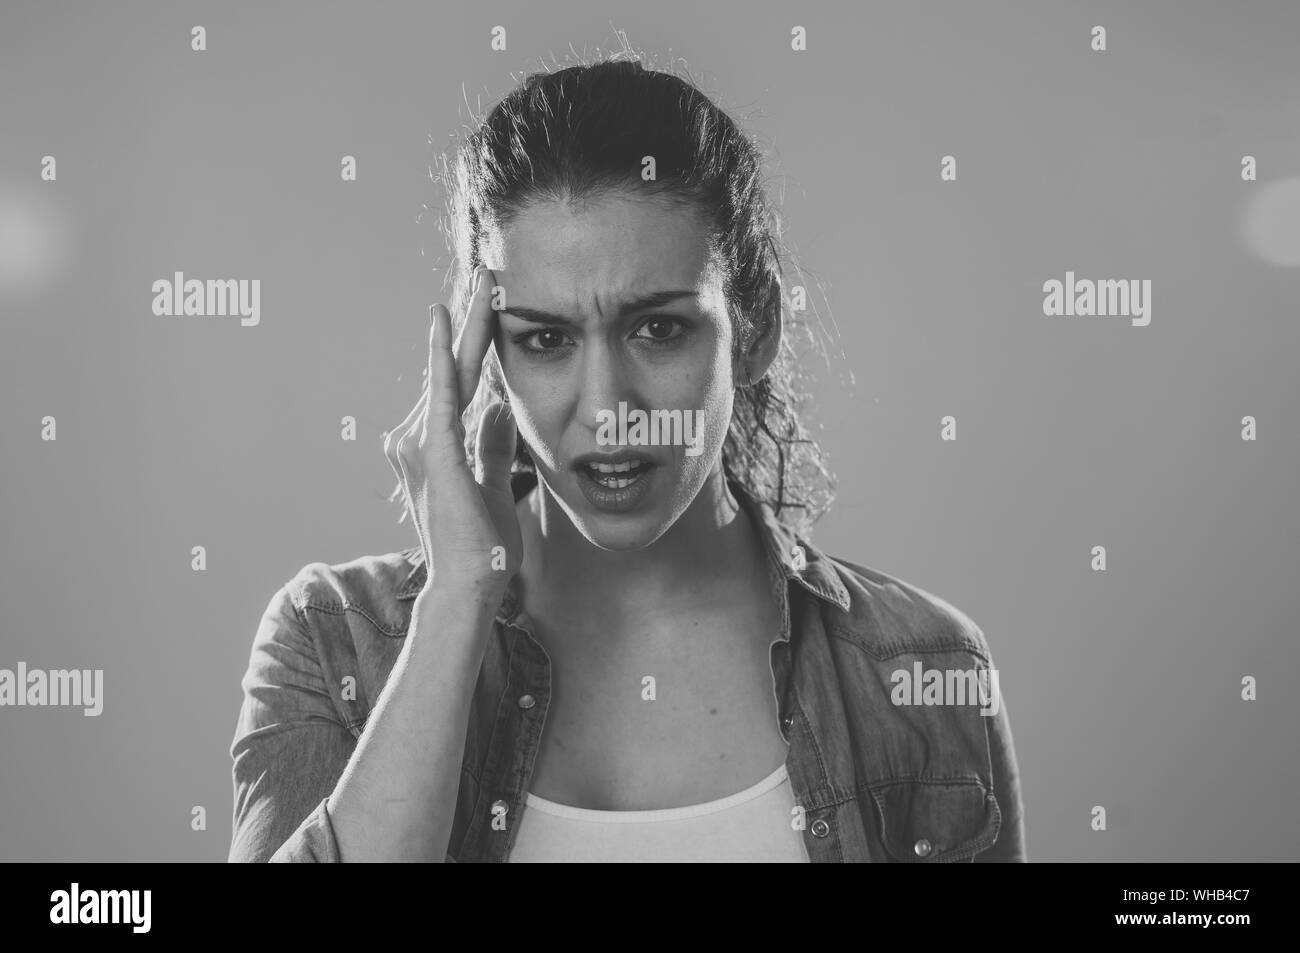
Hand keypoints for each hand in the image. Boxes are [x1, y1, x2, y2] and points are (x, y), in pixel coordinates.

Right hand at [384, 266, 521, 593]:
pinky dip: (442, 358)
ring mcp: (422, 445)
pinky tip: (443, 320)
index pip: (463, 380)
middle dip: (470, 317)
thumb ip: (493, 445)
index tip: (490, 299)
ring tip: (480, 279)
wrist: (471, 585)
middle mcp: (422, 438)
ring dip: (465, 323)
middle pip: (454, 366)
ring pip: (450, 371)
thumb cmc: (484, 546)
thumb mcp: (495, 483)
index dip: (476, 339)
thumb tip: (500, 408)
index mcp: (440, 445)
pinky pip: (440, 396)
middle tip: (484, 269)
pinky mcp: (434, 454)